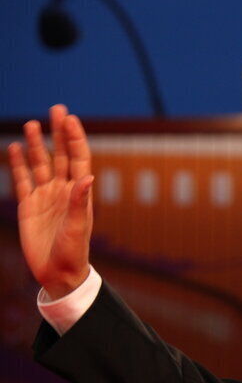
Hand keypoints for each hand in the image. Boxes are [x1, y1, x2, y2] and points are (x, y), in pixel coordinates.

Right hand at [7, 105, 93, 298]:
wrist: (58, 273)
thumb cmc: (73, 253)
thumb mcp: (77, 228)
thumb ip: (79, 202)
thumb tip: (87, 177)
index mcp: (79, 193)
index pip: (77, 159)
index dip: (74, 139)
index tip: (70, 119)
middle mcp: (63, 191)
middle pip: (60, 154)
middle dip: (59, 132)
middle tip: (57, 108)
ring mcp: (45, 197)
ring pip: (40, 163)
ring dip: (36, 144)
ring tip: (32, 123)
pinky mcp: (29, 206)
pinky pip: (22, 180)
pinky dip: (18, 164)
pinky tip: (14, 148)